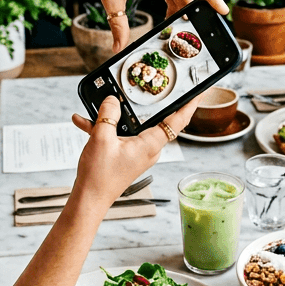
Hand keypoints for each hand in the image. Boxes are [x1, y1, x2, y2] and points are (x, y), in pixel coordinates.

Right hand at [70, 95, 199, 203]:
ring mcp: (138, 153)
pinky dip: (106, 128)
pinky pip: (120, 136)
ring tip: (102, 103)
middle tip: (153, 86)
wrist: (89, 199)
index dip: (189, 105)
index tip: (199, 93)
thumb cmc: (99, 176)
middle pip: (157, 120)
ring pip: (134, 126)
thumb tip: (112, 100)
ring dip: (117, 116)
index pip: (177, 121)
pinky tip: (85, 121)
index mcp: (150, 145)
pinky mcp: (127, 156)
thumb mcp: (101, 139)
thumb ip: (108, 115)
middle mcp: (148, 149)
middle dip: (152, 102)